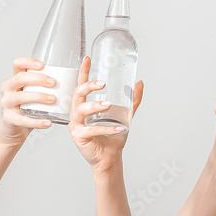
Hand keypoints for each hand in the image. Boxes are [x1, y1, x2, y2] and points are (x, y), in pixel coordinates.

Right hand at [0, 57, 55, 146]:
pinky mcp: (9, 119)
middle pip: (20, 78)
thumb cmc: (27, 107)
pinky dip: (36, 122)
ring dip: (38, 97)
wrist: (14, 130)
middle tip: (53, 83)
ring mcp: (6, 104)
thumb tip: (73, 78)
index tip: (43, 65)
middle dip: (38, 79)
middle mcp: (8, 89)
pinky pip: (23, 120)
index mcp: (15, 79)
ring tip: (53, 100)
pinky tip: (48, 123)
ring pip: (20, 97)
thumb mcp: (33, 92)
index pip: (17, 64)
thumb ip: (45, 85)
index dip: (28, 62)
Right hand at [69, 56, 143, 174]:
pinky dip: (106, 128)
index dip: (84, 71)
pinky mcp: (79, 137)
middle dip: (88, 86)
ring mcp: (76, 125)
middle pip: (78, 94)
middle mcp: (78, 113)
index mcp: (86, 105)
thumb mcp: (125, 114)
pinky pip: (91, 129)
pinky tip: (119, 129)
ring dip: (95, 105)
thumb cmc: (113, 137)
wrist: (111, 158)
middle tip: (102, 83)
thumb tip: (139, 82)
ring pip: (80, 110)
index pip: (82, 85)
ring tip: (109, 105)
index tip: (88, 58)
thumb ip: (132, 100)